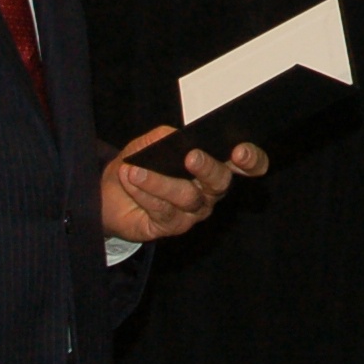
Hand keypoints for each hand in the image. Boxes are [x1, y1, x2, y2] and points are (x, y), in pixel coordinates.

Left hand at [101, 127, 267, 243]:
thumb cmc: (140, 163)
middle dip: (208, 168)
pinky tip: (131, 179)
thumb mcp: (150, 142)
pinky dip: (144, 192)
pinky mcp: (173, 226)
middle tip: (192, 157)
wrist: (112, 192)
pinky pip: (164, 211)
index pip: (248, 165)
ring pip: (188, 197)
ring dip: (159, 181)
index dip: (252, 160)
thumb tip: (177, 138)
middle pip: (220, 182)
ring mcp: (194, 211)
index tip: (240, 151)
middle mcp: (210, 190)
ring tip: (136, 170)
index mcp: (215, 165)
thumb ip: (165, 137)